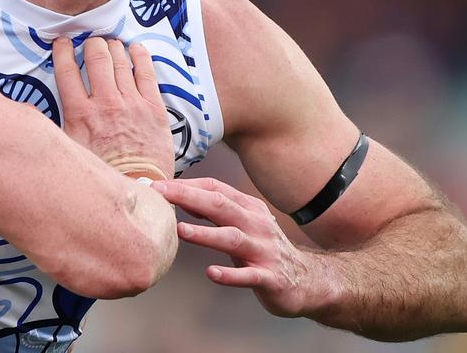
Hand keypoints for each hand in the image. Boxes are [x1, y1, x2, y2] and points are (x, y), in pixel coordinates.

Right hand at [52, 36, 173, 180]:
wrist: (137, 189)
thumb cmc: (102, 174)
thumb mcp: (68, 151)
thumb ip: (56, 128)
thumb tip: (33, 115)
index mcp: (80, 113)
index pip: (66, 70)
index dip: (62, 50)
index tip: (62, 42)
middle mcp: (105, 103)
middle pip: (96, 58)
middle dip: (91, 45)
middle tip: (91, 43)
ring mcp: (131, 103)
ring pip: (120, 61)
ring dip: (113, 47)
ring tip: (110, 43)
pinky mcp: (154, 108)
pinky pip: (147, 73)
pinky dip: (140, 56)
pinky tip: (136, 48)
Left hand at [152, 177, 320, 317]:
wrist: (308, 281)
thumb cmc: (265, 249)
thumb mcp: (244, 224)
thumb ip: (216, 211)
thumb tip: (182, 197)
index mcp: (249, 208)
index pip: (215, 189)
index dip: (186, 185)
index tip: (158, 185)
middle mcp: (257, 225)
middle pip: (221, 206)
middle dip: (190, 197)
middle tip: (161, 194)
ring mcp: (264, 251)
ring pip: (232, 238)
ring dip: (206, 233)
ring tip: (180, 230)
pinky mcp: (270, 278)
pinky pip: (248, 276)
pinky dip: (230, 275)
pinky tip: (211, 273)